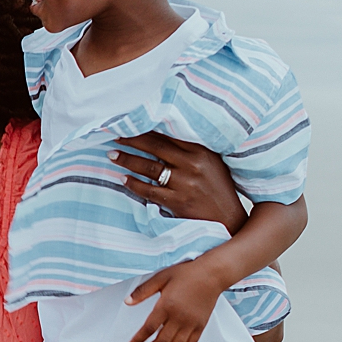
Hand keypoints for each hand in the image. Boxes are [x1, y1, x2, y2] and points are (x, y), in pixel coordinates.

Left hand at [111, 132, 247, 232]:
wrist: (229, 218)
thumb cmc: (218, 188)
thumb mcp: (211, 163)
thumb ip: (191, 150)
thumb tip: (163, 135)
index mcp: (201, 151)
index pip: (168, 135)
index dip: (146, 129)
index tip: (130, 124)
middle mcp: (193, 164)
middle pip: (155, 147)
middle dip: (132, 140)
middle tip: (115, 135)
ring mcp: (185, 183)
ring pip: (149, 167)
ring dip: (128, 159)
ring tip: (112, 155)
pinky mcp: (178, 201)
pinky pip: (149, 190)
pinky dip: (134, 184)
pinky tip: (123, 179)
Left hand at [126, 260, 227, 341]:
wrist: (211, 275)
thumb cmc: (187, 274)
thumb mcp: (160, 278)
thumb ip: (142, 291)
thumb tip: (127, 301)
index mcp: (166, 306)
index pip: (148, 328)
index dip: (138, 339)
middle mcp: (179, 317)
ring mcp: (191, 323)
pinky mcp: (201, 326)